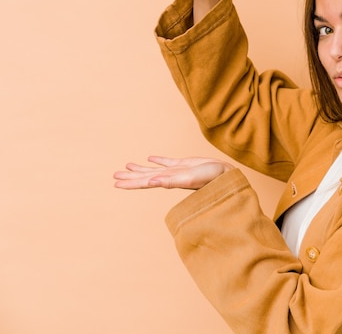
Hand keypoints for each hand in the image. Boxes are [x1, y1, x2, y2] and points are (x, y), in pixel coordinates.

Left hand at [113, 156, 233, 189]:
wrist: (226, 176)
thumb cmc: (211, 179)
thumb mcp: (190, 179)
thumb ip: (172, 181)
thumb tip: (152, 181)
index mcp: (168, 181)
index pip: (145, 182)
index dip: (130, 183)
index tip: (116, 184)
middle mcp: (169, 178)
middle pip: (146, 177)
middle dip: (130, 177)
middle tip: (114, 176)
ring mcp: (176, 171)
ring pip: (154, 170)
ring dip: (140, 169)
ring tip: (126, 166)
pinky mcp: (184, 164)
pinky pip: (167, 162)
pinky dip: (157, 160)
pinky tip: (150, 158)